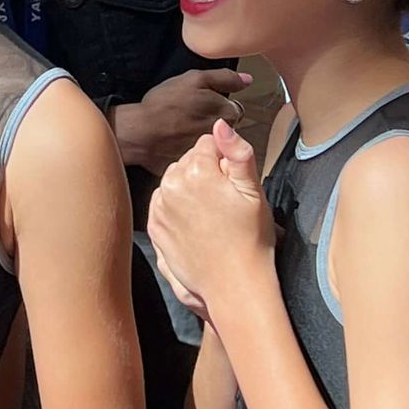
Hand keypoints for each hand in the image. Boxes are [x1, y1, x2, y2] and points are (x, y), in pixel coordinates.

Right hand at [114, 69, 250, 174]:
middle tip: (190, 117)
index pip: (235, 110)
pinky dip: (190, 152)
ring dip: (202, 139)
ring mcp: (210, 155)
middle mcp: (224, 138)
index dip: (218, 105)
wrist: (139, 133)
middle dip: (213, 124)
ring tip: (181, 132)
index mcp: (227, 114)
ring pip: (214, 145)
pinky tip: (176, 145)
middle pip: (226, 130)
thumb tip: (247, 79)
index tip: (203, 105)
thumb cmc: (165, 104)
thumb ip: (225, 78)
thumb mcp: (194, 79)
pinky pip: (199, 160)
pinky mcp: (195, 168)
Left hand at [147, 120, 274, 318]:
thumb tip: (220, 123)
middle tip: (225, 201)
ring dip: (190, 189)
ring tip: (212, 215)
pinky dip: (177, 207)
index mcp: (196, 170)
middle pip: (189, 160)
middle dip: (206, 172)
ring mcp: (159, 207)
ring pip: (175, 181)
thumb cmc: (250, 238)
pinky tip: (196, 224)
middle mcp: (170, 184)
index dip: (226, 161)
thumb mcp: (254, 191)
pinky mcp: (154, 227)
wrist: (234, 285)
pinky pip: (164, 202)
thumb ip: (237, 152)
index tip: (234, 184)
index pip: (208, 143)